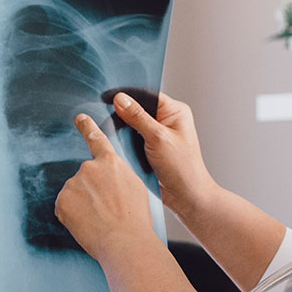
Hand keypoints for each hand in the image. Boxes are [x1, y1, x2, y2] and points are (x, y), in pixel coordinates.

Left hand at [56, 113, 159, 264]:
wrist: (125, 240)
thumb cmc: (136, 219)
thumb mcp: (135, 188)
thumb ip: (118, 177)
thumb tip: (110, 181)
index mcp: (111, 163)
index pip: (97, 140)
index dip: (87, 127)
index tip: (80, 118)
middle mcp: (89, 168)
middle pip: (85, 178)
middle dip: (90, 193)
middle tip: (105, 212)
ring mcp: (74, 183)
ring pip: (74, 194)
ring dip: (81, 206)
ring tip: (99, 221)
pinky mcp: (62, 200)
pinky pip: (64, 208)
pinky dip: (71, 217)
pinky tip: (86, 225)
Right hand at [107, 92, 215, 223]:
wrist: (186, 197)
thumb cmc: (182, 168)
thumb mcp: (158, 138)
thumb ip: (138, 117)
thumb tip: (120, 99)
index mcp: (175, 111)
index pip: (147, 94)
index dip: (127, 95)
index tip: (107, 98)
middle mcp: (168, 120)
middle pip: (139, 108)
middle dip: (123, 113)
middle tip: (105, 116)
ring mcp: (159, 134)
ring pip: (134, 124)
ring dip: (123, 129)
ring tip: (109, 131)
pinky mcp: (152, 148)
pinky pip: (134, 138)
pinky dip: (125, 141)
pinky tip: (116, 144)